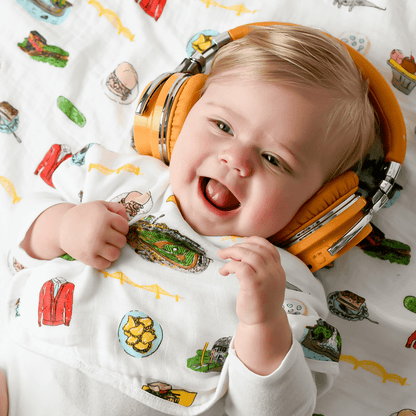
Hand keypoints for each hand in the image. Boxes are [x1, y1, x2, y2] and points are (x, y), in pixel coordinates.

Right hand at [59, 201, 128, 268]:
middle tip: (108, 238)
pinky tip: (100, 254)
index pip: (125, 228)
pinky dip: (105, 261)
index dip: (121, 228)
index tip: (114, 228)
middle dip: (117, 240)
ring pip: (116, 254)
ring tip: (106, 247)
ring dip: (113, 252)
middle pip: (122, 242)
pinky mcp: (87, 258)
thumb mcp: (100, 205)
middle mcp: (100, 231)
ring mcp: (93, 246)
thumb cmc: (85, 215)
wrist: (62, 226)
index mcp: (104, 217)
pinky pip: (105, 265)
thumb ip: (117, 208)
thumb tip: (127, 218)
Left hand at [218, 236, 291, 374]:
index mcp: (278, 271)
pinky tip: (224, 271)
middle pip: (257, 249)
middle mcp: (274, 272)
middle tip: (226, 251)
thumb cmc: (261, 304)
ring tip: (222, 256)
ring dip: (233, 252)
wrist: (264, 324)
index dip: (255, 241)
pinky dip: (230, 265)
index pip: (269, 248)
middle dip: (239, 246)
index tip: (242, 241)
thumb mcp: (266, 283)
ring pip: (249, 255)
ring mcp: (265, 278)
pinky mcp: (254, 285)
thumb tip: (242, 253)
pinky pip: (241, 267)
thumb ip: (261, 269)